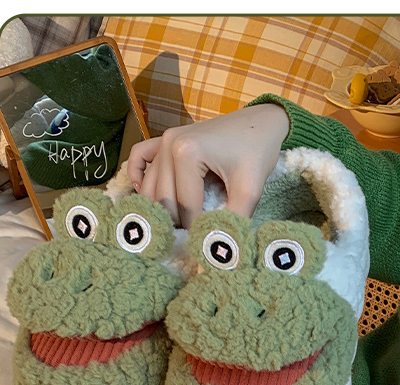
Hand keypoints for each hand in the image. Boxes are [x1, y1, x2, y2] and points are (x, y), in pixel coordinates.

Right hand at [126, 104, 289, 227]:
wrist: (260, 123)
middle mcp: (170, 145)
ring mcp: (164, 140)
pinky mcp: (164, 139)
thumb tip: (221, 246)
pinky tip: (150, 196)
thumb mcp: (250, 189)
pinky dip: (139, 177)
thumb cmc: (257, 152)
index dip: (196, 229)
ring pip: (150, 186)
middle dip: (178, 223)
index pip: (185, 206)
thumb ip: (234, 218)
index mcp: (187, 154)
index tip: (207, 243)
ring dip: (161, 208)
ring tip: (178, 227)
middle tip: (192, 239)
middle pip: (164, 199)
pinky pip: (139, 158)